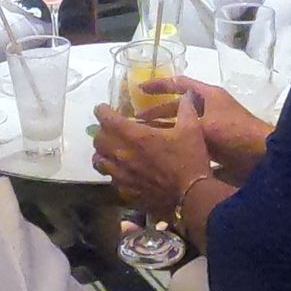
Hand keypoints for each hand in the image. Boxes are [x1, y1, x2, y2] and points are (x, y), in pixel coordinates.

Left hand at [92, 93, 211, 220]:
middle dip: (102, 131)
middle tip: (110, 128)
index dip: (101, 111)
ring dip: (102, 152)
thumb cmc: (189, 160)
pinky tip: (122, 170)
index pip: (107, 119)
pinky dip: (112, 171)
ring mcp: (122, 175)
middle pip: (98, 140)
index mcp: (135, 137)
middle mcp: (123, 155)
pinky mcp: (126, 191)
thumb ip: (185, 109)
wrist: (191, 196)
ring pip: (99, 161)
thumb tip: (187, 94)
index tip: (102, 108)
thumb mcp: (191, 129)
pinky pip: (110, 179)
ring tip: (111, 149)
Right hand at [139, 77, 272, 183]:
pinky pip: (190, 136)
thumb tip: (162, 121)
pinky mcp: (215, 141)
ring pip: (183, 122)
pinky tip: (164, 149)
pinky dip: (177, 139)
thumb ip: (184, 120)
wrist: (260, 155)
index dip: (159, 85)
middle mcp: (208, 106)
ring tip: (146, 135)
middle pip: (178, 105)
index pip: (179, 83)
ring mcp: (212, 123)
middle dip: (157, 111)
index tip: (139, 89)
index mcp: (208, 95)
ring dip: (165, 127)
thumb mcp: (205, 124)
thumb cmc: (234, 133)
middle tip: (137, 120)